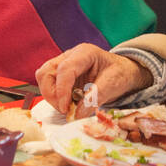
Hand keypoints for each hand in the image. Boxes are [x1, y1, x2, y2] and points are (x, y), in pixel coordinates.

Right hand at [36, 43, 152, 114]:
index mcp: (84, 53)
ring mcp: (62, 64)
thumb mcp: (113, 84)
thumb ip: (96, 97)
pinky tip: (68, 104)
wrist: (121, 72)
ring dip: (51, 97)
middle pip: (46, 72)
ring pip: (43, 79)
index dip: (61, 90)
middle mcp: (69, 56)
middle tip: (65, 110)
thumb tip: (77, 113)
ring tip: (68, 108)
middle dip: (52, 94)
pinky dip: (55, 98)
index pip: (64, 69)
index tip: (65, 108)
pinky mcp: (60, 75)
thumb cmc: (119, 74)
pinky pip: (48, 86)